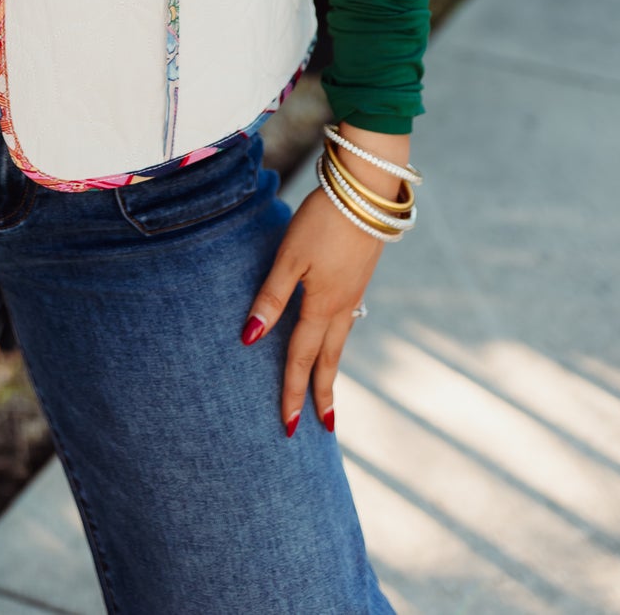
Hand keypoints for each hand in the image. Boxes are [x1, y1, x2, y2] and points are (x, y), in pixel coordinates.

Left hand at [241, 126, 409, 434]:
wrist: (368, 191)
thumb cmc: (324, 220)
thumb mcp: (290, 257)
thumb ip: (272, 296)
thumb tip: (251, 338)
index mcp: (323, 307)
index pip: (302, 359)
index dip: (293, 392)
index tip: (289, 426)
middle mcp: (343, 307)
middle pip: (329, 360)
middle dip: (322, 393)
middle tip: (321, 427)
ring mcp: (355, 293)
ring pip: (340, 342)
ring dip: (331, 370)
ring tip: (327, 391)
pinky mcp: (359, 277)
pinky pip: (346, 322)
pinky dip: (338, 342)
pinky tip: (333, 337)